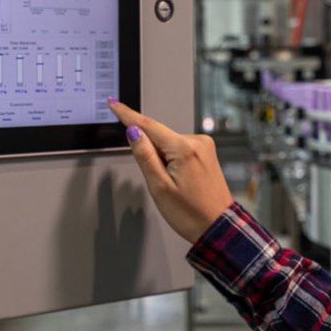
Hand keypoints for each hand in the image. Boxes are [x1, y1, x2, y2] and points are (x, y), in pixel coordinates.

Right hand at [107, 99, 234, 244]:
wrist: (217, 226)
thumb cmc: (191, 213)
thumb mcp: (159, 187)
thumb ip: (145, 156)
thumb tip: (134, 131)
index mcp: (185, 149)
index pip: (149, 125)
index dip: (127, 115)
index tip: (114, 103)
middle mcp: (198, 142)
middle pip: (159, 137)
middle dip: (151, 155)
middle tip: (161, 182)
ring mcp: (204, 146)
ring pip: (168, 144)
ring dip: (163, 160)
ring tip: (175, 186)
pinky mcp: (206, 152)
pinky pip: (179, 149)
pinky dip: (173, 161)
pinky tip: (181, 181)